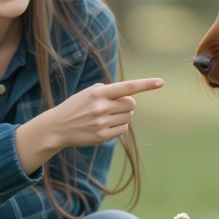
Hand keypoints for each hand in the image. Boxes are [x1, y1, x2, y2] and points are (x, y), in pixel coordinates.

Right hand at [45, 78, 163, 147]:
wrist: (57, 127)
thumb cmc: (77, 106)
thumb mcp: (89, 93)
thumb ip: (109, 92)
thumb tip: (131, 97)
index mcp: (98, 92)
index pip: (127, 87)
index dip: (146, 84)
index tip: (161, 82)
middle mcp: (101, 107)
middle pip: (131, 104)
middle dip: (126, 105)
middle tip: (113, 106)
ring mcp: (102, 123)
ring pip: (128, 117)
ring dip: (122, 115)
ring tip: (106, 116)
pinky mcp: (102, 136)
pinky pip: (123, 129)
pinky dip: (119, 126)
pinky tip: (106, 126)